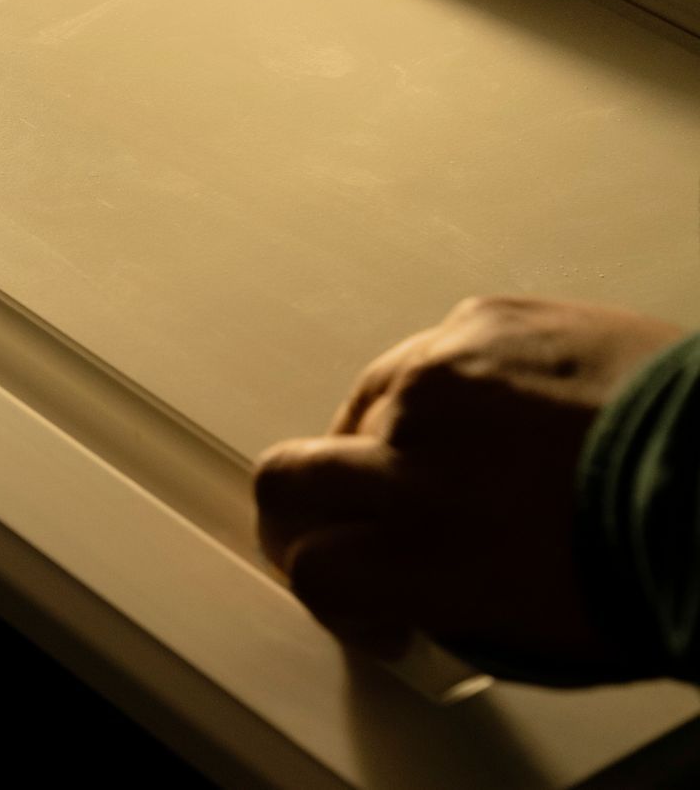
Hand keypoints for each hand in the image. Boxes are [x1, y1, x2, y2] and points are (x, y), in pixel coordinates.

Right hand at [254, 296, 685, 669]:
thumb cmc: (672, 555)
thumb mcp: (542, 632)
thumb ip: (444, 604)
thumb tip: (414, 594)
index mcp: (421, 548)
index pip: (310, 568)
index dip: (331, 593)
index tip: (365, 605)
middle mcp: (410, 452)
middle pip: (288, 479)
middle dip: (303, 513)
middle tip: (338, 530)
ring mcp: (441, 375)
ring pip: (363, 409)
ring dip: (389, 442)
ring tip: (463, 463)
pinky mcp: (483, 318)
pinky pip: (430, 356)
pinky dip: (452, 388)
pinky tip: (509, 413)